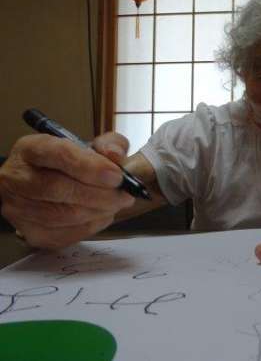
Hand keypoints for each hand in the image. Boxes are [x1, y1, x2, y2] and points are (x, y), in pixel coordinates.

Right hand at [0, 132, 134, 248]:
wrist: (47, 184)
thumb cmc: (72, 163)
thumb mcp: (92, 145)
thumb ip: (109, 144)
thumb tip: (116, 156)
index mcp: (31, 148)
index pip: (58, 154)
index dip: (90, 166)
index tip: (117, 176)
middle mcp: (16, 177)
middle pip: (58, 188)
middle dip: (100, 194)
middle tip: (125, 196)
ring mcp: (18, 208)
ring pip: (62, 215)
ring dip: (98, 211)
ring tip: (117, 204)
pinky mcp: (29, 232)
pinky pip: (63, 234)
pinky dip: (90, 226)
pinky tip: (103, 215)